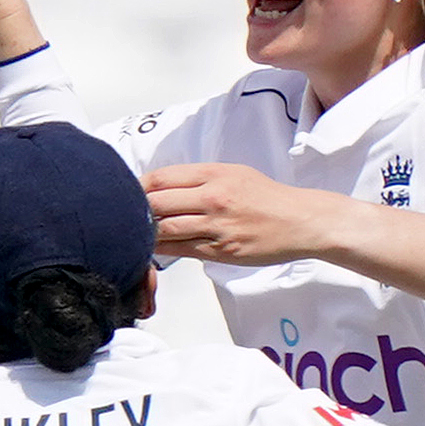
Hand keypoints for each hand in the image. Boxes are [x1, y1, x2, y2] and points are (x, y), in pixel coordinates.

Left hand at [143, 162, 344, 267]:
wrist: (300, 221)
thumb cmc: (267, 198)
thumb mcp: (234, 174)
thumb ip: (200, 179)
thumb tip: (166, 187)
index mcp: (214, 174)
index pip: (162, 178)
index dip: (138, 187)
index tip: (127, 193)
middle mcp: (213, 198)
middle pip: (157, 203)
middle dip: (136, 211)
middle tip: (124, 217)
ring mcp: (217, 226)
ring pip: (166, 229)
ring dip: (146, 233)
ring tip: (134, 235)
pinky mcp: (221, 251)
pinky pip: (182, 250)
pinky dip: (163, 250)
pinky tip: (152, 250)